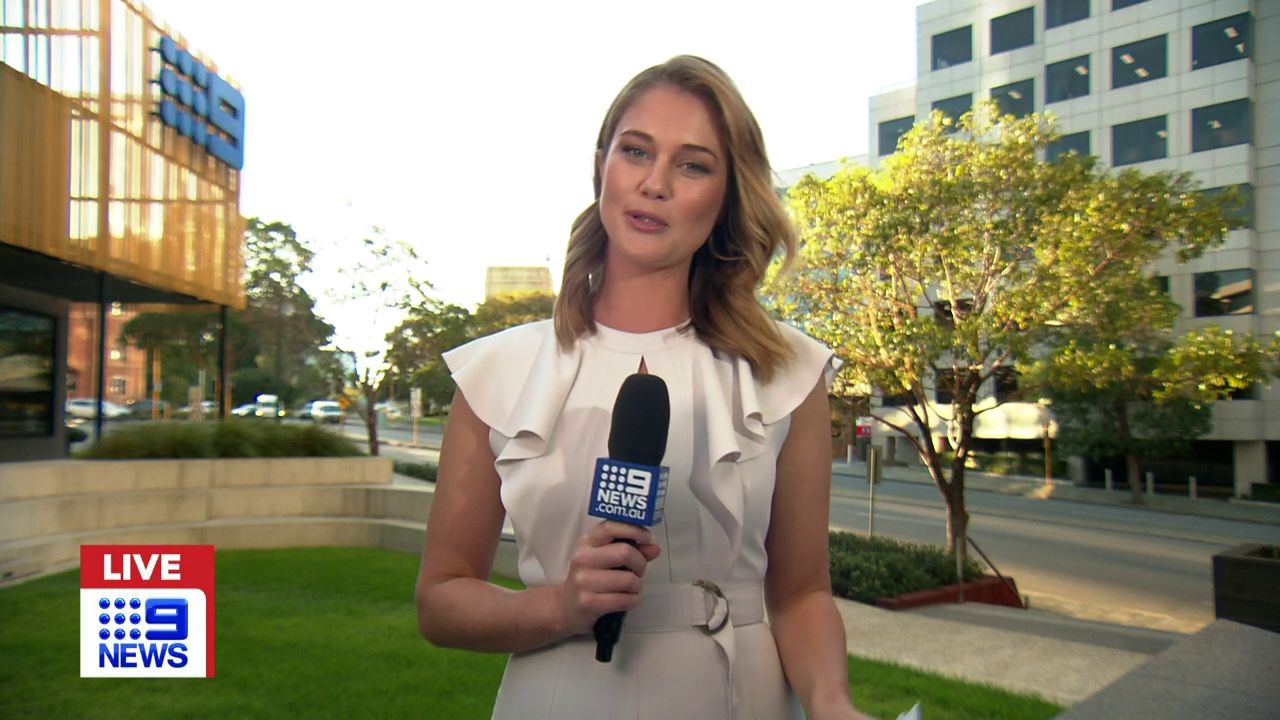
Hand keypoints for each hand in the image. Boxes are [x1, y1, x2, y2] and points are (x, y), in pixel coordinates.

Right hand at [554, 521, 661, 635]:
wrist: (564, 607)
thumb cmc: (589, 579)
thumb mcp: (604, 558)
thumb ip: (631, 549)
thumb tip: (654, 547)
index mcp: (587, 542)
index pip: (610, 527)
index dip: (634, 530)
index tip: (648, 538)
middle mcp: (583, 558)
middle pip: (625, 553)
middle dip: (640, 564)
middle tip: (638, 570)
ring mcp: (584, 581)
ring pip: (629, 579)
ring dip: (637, 586)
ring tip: (631, 587)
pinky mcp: (589, 602)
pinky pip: (625, 599)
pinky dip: (633, 600)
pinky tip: (627, 599)